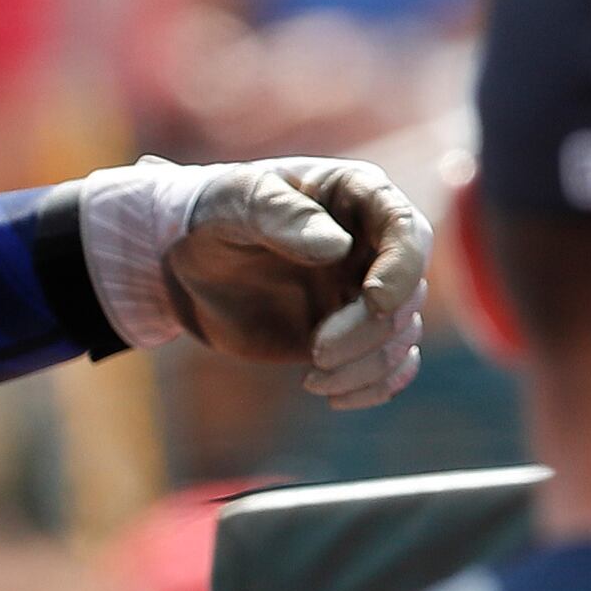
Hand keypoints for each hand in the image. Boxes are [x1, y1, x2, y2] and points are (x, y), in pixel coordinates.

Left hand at [81, 157, 432, 407]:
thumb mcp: (237, 201)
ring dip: (368, 365)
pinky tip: (333, 395)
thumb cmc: (213, 212)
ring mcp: (364, 292)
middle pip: (406, 293)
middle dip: (369, 331)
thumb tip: (337, 247)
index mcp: (356, 196)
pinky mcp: (352, 335)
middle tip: (316, 351)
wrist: (185, 261)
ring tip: (314, 377)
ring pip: (400, 335)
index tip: (372, 301)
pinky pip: (390, 365)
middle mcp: (372, 245)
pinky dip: (374, 387)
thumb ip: (282, 216)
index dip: (401, 268)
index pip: (406, 230)